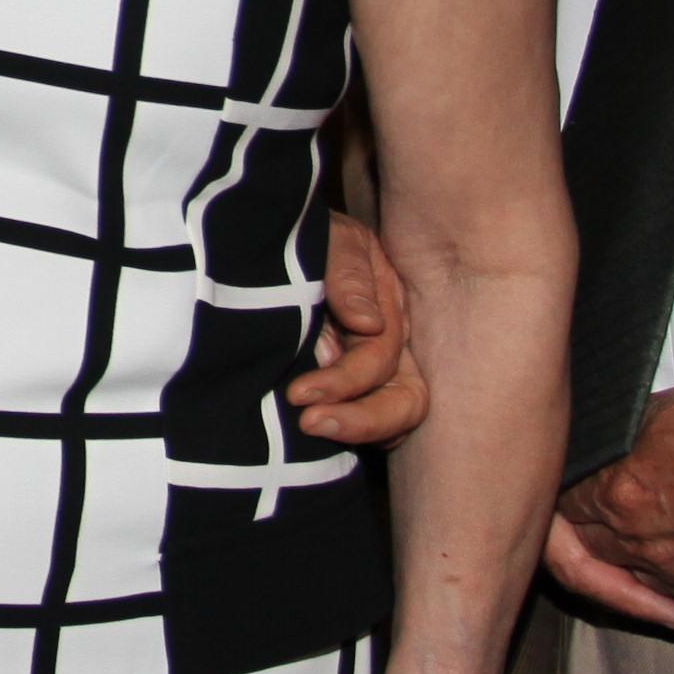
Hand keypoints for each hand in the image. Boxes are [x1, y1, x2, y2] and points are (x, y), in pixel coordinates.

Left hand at [285, 212, 431, 449]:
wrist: (268, 241)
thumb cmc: (303, 238)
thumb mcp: (330, 239)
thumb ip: (348, 273)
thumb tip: (370, 325)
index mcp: (388, 312)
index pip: (382, 360)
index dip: (346, 381)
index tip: (299, 393)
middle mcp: (386, 346)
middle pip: (406, 401)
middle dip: (364, 420)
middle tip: (311, 423)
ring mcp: (366, 371)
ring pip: (390, 422)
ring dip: (353, 432)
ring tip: (306, 429)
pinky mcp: (338, 389)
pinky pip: (355, 421)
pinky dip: (340, 434)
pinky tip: (300, 435)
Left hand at [546, 382, 673, 633]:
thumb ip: (633, 431)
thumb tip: (616, 437)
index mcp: (619, 496)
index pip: (566, 503)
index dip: (572, 494)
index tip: (581, 486)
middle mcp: (642, 549)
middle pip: (594, 551)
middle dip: (598, 537)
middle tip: (611, 523)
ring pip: (642, 586)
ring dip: (644, 572)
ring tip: (662, 552)